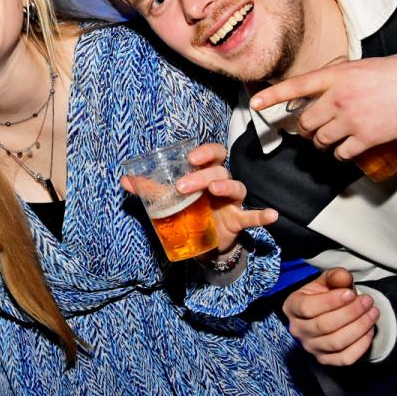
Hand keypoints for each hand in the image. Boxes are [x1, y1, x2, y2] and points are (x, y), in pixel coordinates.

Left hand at [122, 142, 277, 253]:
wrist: (202, 243)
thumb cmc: (189, 211)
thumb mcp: (170, 200)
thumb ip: (150, 190)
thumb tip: (125, 179)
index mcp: (206, 174)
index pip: (213, 154)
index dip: (204, 152)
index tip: (189, 159)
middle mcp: (222, 184)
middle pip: (220, 170)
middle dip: (203, 175)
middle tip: (183, 187)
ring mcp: (232, 202)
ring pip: (236, 187)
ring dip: (226, 186)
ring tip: (215, 190)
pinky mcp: (239, 221)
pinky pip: (253, 216)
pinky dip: (262, 215)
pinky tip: (271, 215)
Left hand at [249, 49, 396, 159]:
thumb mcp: (363, 67)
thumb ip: (340, 81)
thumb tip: (326, 96)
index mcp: (337, 74)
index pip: (296, 86)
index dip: (273, 96)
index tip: (255, 103)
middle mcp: (338, 97)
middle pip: (304, 121)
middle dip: (304, 128)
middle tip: (310, 128)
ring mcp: (351, 119)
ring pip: (319, 139)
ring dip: (320, 142)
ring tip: (330, 138)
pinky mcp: (366, 138)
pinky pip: (340, 153)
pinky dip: (340, 153)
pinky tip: (346, 149)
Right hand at [283, 267, 377, 364]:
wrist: (325, 313)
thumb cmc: (324, 295)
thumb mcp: (326, 281)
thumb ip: (334, 277)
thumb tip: (344, 277)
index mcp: (292, 307)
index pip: (308, 308)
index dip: (331, 302)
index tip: (351, 293)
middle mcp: (298, 330)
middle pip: (324, 326)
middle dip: (351, 313)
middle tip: (368, 301)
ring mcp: (311, 347)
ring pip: (336, 342)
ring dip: (359, 327)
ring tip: (373, 313)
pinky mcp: (325, 360)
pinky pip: (345, 358)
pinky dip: (361, 345)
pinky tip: (369, 330)